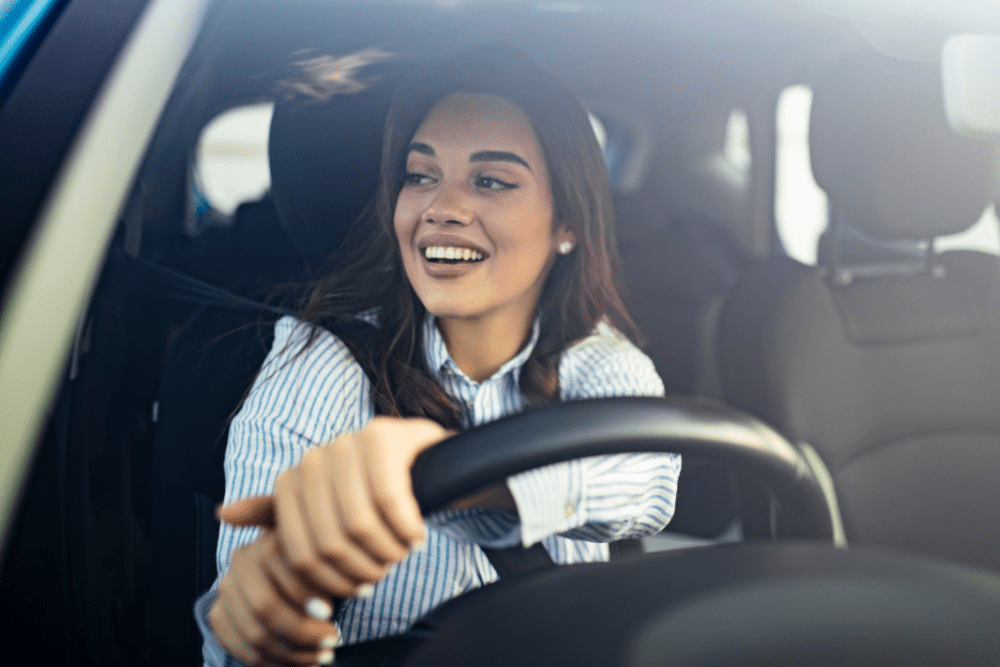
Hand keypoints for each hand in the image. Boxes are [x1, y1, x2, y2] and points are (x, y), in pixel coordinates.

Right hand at [209, 530, 340, 666]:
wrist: (276, 575)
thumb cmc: (312, 565)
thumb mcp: (322, 550)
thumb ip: (330, 555)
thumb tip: (359, 584)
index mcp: (270, 540)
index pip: (281, 568)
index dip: (307, 593)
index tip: (331, 612)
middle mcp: (242, 561)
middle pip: (265, 605)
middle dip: (302, 629)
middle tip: (332, 640)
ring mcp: (227, 589)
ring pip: (256, 632)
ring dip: (293, 651)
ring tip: (323, 656)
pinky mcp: (219, 615)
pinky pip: (242, 648)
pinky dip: (274, 662)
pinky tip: (301, 663)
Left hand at [221, 416, 450, 598]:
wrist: (420, 460)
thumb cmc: (366, 493)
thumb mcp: (319, 510)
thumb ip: (276, 516)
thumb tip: (223, 514)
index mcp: (291, 481)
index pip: (300, 555)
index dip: (330, 582)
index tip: (356, 588)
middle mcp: (315, 458)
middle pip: (330, 544)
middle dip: (362, 570)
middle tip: (383, 572)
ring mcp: (348, 443)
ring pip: (360, 526)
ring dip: (387, 552)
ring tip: (400, 553)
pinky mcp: (384, 438)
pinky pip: (391, 502)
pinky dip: (406, 529)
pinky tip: (417, 536)